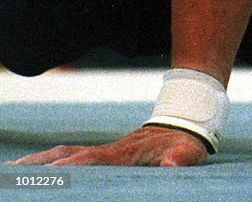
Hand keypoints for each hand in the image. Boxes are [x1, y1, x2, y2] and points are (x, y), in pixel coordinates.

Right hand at [7, 126, 208, 166]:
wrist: (184, 123)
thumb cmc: (184, 143)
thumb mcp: (187, 152)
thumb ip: (180, 159)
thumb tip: (172, 165)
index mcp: (123, 154)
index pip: (91, 161)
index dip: (70, 167)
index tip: (50, 174)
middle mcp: (109, 151)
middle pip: (68, 156)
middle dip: (42, 164)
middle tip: (13, 172)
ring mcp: (106, 151)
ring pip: (67, 154)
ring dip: (41, 161)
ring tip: (14, 170)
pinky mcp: (106, 154)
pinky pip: (74, 156)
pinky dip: (54, 161)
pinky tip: (42, 169)